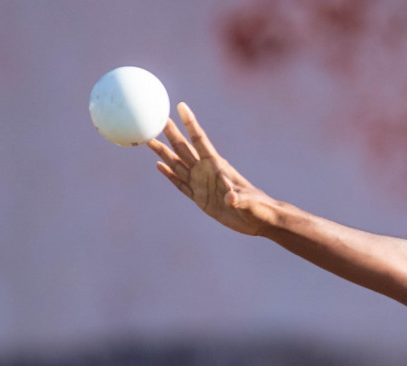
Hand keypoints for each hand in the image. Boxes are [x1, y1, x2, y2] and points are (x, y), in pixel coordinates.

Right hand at [148, 103, 274, 235]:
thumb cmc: (258, 207)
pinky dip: (169, 175)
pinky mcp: (199, 198)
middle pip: (183, 148)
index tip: (180, 105)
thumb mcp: (248, 203)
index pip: (200, 140)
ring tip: (147, 138)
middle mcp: (206, 171)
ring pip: (177, 164)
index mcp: (217, 166)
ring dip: (162, 151)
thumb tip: (231, 199)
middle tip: (154, 116)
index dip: (190, 123)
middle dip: (170, 132)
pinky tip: (159, 165)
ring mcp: (201, 184)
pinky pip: (180, 184)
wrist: (259, 220)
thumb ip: (238, 199)